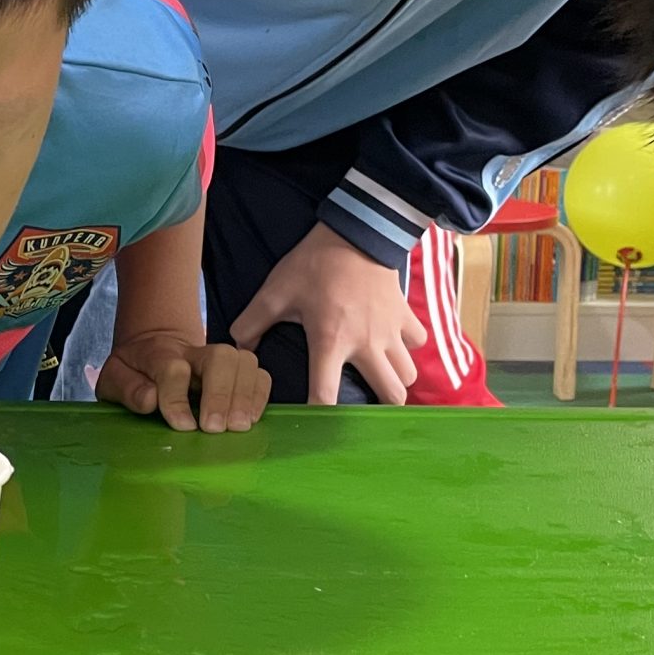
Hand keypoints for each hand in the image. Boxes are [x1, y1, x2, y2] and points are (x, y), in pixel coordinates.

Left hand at [99, 331, 271, 432]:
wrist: (152, 352)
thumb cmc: (133, 373)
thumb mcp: (114, 379)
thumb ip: (127, 388)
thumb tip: (150, 400)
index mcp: (157, 354)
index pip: (171, 368)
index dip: (176, 398)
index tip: (182, 426)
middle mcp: (193, 352)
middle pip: (220, 357)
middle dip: (221, 394)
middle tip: (214, 428)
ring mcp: (217, 359)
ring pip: (244, 362)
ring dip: (244, 396)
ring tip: (236, 428)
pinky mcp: (236, 371)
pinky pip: (259, 375)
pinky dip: (259, 397)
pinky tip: (249, 420)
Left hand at [230, 222, 428, 404]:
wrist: (357, 230)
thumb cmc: (314, 264)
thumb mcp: (276, 291)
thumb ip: (253, 322)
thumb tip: (236, 347)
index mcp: (331, 341)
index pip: (327, 395)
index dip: (319, 415)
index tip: (313, 424)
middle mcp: (367, 343)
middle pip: (390, 395)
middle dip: (378, 408)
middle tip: (361, 405)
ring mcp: (392, 331)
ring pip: (407, 375)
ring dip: (394, 380)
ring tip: (376, 378)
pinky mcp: (407, 316)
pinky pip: (417, 344)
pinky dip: (407, 349)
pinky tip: (391, 344)